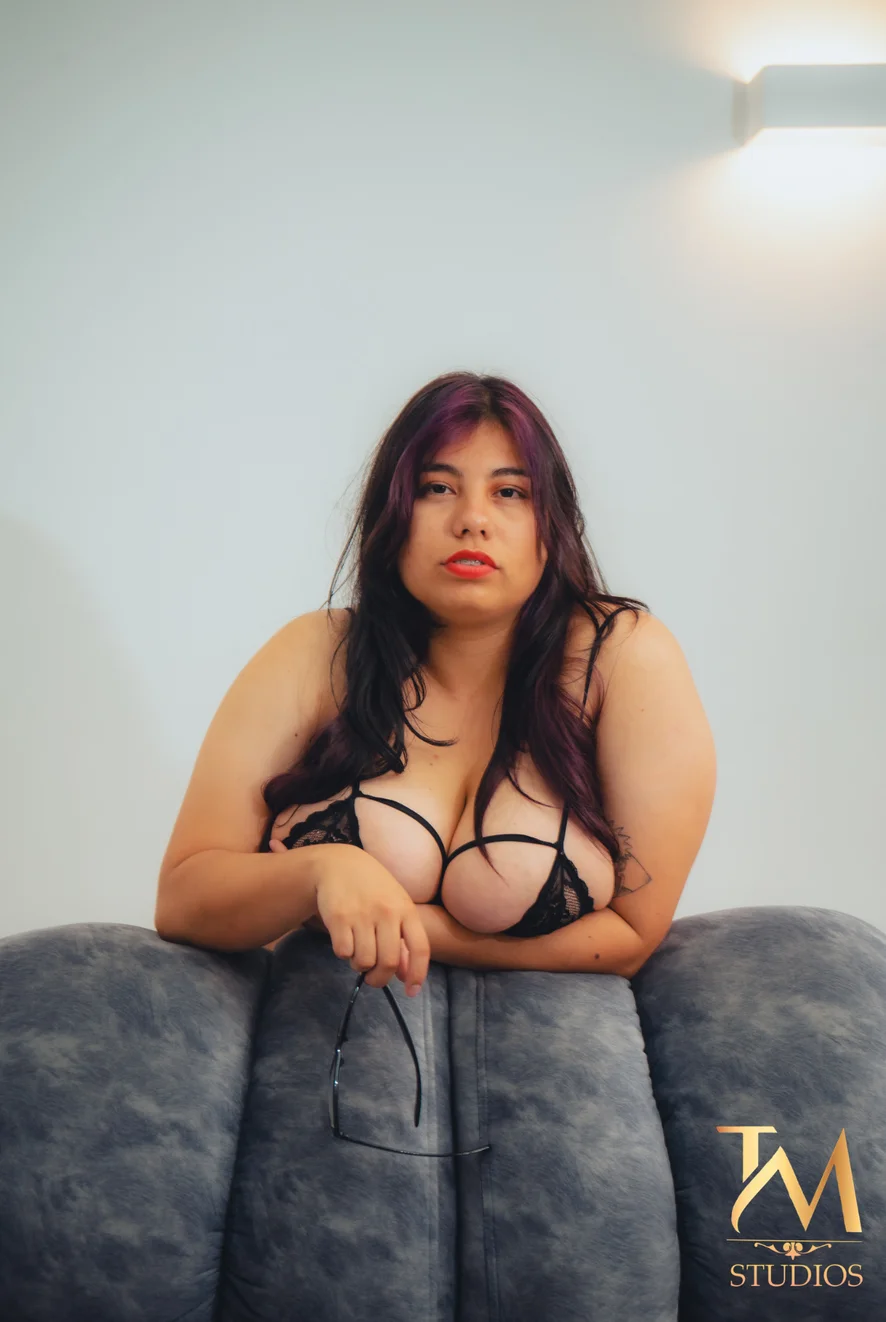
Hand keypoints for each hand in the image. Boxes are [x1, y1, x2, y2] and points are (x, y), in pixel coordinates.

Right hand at [268, 836, 422, 990]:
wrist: (339, 864)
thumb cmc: (373, 889)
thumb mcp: (394, 907)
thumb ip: (403, 941)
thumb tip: (405, 977)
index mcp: (406, 910)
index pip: (421, 948)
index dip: (417, 974)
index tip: (411, 991)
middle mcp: (387, 912)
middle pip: (388, 962)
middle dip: (379, 978)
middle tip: (373, 978)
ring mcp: (362, 914)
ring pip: (364, 961)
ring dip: (359, 965)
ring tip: (358, 951)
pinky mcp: (339, 917)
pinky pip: (343, 953)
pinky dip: (343, 953)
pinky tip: (344, 939)